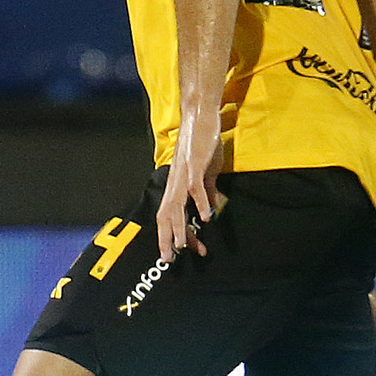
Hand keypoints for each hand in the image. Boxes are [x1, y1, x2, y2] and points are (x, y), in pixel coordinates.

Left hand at [155, 133, 224, 259]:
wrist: (200, 116)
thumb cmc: (201, 143)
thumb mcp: (205, 172)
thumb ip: (207, 191)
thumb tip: (210, 208)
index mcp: (176, 186)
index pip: (171, 216)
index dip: (177, 235)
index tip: (184, 252)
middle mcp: (175, 183)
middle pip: (165, 215)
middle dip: (166, 239)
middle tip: (168, 259)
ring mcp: (183, 175)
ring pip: (176, 205)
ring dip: (179, 226)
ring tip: (182, 246)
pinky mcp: (194, 165)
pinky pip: (194, 188)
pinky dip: (200, 203)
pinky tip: (207, 217)